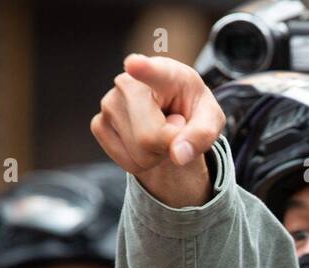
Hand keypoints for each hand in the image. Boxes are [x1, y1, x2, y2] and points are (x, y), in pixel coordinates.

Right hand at [91, 54, 223, 207]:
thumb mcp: (210, 120)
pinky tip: (144, 139)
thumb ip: (202, 135)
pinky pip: (128, 163)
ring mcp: (108, 103)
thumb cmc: (192, 110)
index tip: (134, 64)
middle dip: (168, 145)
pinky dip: (143, 162)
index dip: (143, 69)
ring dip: (157, 155)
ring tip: (160, 131)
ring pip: (139, 154)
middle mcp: (128, 83)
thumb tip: (178, 156)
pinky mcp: (98, 124)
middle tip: (174, 127)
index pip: (152, 72)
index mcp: (164, 73)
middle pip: (149, 137)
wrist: (171, 112)